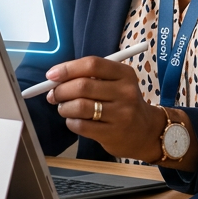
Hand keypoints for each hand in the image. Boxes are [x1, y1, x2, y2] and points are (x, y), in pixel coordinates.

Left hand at [45, 56, 166, 162]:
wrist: (146, 132)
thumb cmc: (123, 103)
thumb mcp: (116, 83)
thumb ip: (90, 77)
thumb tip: (55, 78)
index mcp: (124, 74)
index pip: (92, 65)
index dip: (68, 68)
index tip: (51, 75)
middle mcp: (125, 92)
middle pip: (83, 86)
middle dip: (60, 90)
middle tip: (53, 94)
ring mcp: (120, 114)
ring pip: (79, 107)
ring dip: (64, 107)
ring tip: (64, 108)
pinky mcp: (113, 134)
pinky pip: (81, 126)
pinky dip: (71, 122)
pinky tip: (74, 120)